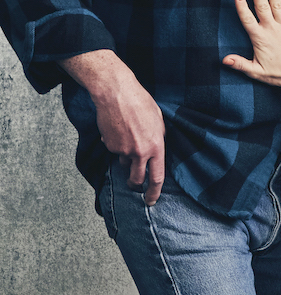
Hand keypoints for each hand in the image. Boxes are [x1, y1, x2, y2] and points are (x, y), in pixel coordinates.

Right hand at [61, 49, 165, 203]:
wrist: (116, 94)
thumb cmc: (140, 103)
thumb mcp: (159, 121)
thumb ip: (159, 138)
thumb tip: (156, 149)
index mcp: (156, 147)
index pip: (157, 177)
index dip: (154, 192)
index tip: (151, 200)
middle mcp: (139, 152)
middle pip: (137, 178)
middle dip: (135, 184)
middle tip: (134, 185)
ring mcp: (122, 149)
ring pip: (124, 162)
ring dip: (126, 157)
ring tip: (127, 136)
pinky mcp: (109, 145)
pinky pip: (114, 150)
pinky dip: (115, 144)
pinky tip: (117, 129)